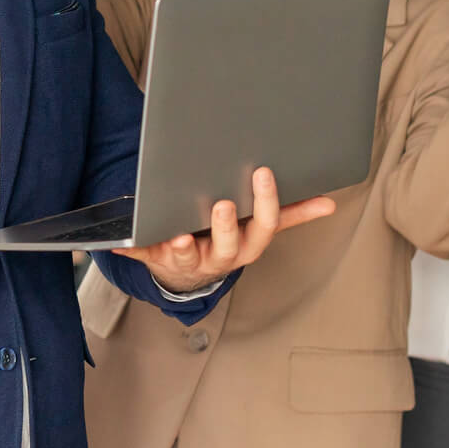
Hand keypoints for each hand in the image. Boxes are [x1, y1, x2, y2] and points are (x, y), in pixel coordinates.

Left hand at [120, 167, 336, 292]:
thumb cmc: (227, 239)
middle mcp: (220, 257)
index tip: (262, 173)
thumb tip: (329, 202)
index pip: (264, 227)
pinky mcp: (157, 260)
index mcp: (247, 244)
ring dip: (180, 247)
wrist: (189, 274)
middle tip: (222, 204)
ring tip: (176, 235)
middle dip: (226, 227)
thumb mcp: (258, 228)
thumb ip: (291, 214)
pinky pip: (143, 257)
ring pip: (185, 256)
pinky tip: (119, 243)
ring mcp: (188, 261)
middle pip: (228, 246)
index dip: (266, 203)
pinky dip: (131, 250)